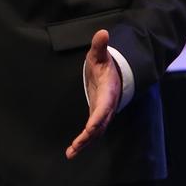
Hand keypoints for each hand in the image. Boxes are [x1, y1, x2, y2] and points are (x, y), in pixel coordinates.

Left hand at [66, 30, 120, 159]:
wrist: (115, 75)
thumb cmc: (104, 64)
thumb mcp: (100, 54)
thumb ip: (100, 46)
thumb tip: (102, 32)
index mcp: (108, 92)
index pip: (104, 107)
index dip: (97, 118)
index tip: (90, 128)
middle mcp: (107, 107)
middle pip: (99, 124)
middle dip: (89, 135)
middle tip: (76, 145)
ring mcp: (102, 114)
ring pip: (95, 132)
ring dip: (84, 143)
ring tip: (71, 153)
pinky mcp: (96, 118)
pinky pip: (91, 133)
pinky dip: (83, 142)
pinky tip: (72, 150)